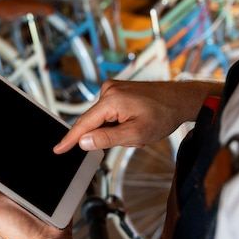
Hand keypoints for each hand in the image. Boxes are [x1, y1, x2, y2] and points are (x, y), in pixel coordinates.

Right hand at [54, 79, 222, 153]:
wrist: (180, 99)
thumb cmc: (163, 115)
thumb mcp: (136, 133)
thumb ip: (107, 138)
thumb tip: (84, 142)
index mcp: (110, 100)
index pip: (84, 124)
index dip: (70, 140)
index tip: (57, 149)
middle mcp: (108, 90)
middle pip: (95, 123)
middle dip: (112, 136)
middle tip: (135, 138)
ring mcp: (113, 89)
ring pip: (104, 121)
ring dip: (119, 131)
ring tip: (139, 130)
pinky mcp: (117, 91)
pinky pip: (111, 114)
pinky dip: (122, 123)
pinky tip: (137, 122)